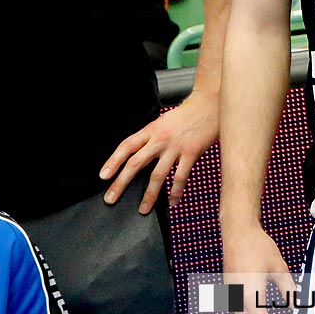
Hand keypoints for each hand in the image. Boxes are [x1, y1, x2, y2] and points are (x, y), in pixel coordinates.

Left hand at [101, 89, 217, 212]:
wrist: (210, 104)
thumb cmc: (188, 113)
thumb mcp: (164, 121)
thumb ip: (153, 137)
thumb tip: (141, 155)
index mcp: (152, 130)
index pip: (127, 146)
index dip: (113, 161)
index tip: (104, 176)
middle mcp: (161, 139)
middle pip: (136, 163)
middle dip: (121, 183)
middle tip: (111, 198)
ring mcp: (176, 147)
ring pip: (157, 175)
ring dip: (149, 195)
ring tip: (144, 209)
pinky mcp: (191, 153)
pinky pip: (180, 177)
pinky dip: (176, 192)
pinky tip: (173, 201)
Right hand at [221, 221, 295, 313]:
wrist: (238, 232)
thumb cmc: (258, 247)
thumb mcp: (279, 268)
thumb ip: (288, 289)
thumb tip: (296, 303)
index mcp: (251, 295)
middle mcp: (237, 299)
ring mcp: (231, 295)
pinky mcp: (229, 290)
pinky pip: (239, 311)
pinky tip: (264, 307)